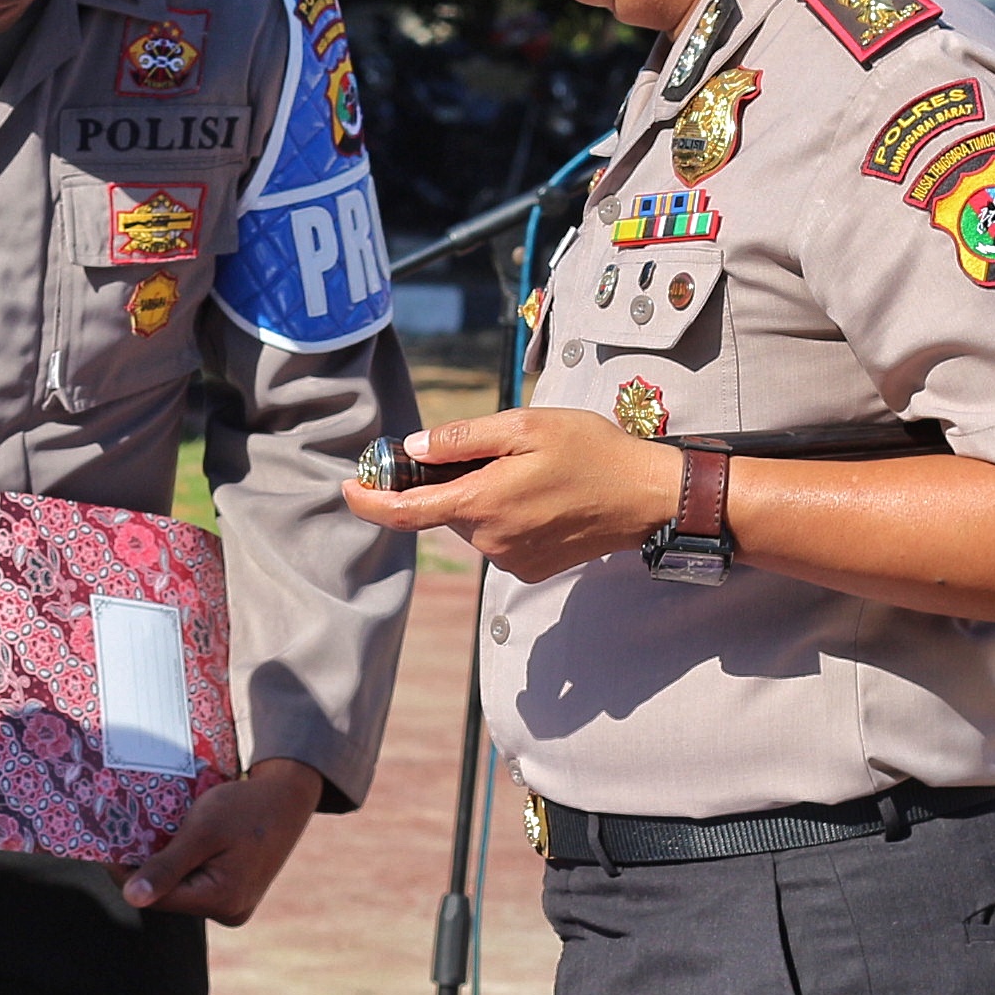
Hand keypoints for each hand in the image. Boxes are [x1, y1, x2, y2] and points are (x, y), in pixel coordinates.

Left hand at [119, 759, 323, 923]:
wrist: (287, 797)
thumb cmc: (247, 808)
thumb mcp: (203, 832)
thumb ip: (167, 867)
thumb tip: (131, 898)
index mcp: (223, 900)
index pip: (159, 896)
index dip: (129, 872)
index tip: (108, 846)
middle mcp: (230, 911)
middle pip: (170, 895)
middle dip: (148, 866)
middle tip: (126, 833)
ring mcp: (234, 904)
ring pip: (182, 888)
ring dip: (164, 863)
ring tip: (151, 833)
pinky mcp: (235, 892)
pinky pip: (197, 882)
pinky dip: (183, 862)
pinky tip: (176, 839)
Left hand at [339, 408, 684, 582]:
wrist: (646, 496)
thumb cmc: (591, 452)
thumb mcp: (525, 426)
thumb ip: (462, 439)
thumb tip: (413, 448)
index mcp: (482, 502)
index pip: (404, 512)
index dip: (368, 501)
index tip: (348, 486)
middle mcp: (489, 539)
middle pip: (444, 509)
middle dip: (452, 480)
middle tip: (496, 451)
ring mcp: (510, 558)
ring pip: (472, 522)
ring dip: (483, 496)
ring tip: (531, 471)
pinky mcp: (529, 568)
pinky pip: (498, 537)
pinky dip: (505, 514)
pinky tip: (542, 496)